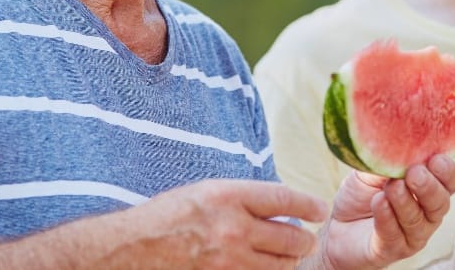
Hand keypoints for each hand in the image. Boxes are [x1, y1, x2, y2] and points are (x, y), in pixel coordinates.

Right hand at [136, 178, 329, 268]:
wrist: (135, 248)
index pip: (284, 198)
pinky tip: (266, 267)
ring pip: (281, 265)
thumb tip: (278, 205)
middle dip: (304, 239)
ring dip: (290, 260)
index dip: (308, 204)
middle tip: (306, 238)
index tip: (320, 209)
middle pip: (291, 237)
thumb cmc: (168, 216)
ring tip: (291, 255)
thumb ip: (242, 198)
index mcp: (228, 196)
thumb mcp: (205, 192)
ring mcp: (229, 260)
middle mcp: (233, 228)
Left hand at [317, 154, 454, 269]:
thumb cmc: (361, 193)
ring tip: (391, 187)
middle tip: (414, 173)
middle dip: (429, 187)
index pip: (450, 181)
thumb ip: (389, 158)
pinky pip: (394, 235)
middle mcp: (427, 213)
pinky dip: (387, 217)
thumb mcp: (373, 169)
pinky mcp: (393, 249)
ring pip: (418, 220)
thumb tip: (400, 139)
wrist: (337, 224)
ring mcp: (412, 234)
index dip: (447, 171)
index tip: (435, 159)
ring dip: (405, 201)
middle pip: (440, 202)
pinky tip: (379, 203)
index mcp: (429, 189)